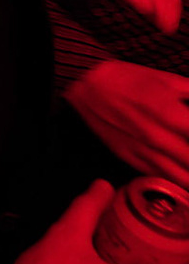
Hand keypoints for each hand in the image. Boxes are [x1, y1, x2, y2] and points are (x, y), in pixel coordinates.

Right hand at [68, 60, 188, 184]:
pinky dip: (180, 184)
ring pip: (184, 180)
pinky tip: (186, 182)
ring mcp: (145, 153)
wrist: (85, 84)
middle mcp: (160, 139)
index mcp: (173, 115)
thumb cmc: (129, 79)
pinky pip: (163, 179)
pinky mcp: (132, 160)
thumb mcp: (170, 81)